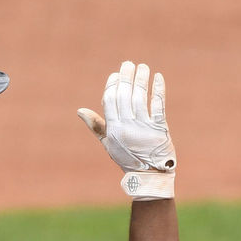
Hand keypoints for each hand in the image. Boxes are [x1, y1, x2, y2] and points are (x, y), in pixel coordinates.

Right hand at [78, 61, 175, 198]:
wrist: (150, 175)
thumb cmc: (128, 158)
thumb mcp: (109, 144)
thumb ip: (96, 126)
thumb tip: (80, 110)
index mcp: (113, 128)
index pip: (109, 99)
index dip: (112, 84)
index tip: (117, 74)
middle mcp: (127, 126)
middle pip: (124, 95)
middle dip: (126, 77)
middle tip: (129, 64)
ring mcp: (143, 127)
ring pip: (140, 97)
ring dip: (141, 79)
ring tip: (143, 67)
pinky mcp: (160, 129)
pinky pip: (158, 105)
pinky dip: (158, 90)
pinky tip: (158, 77)